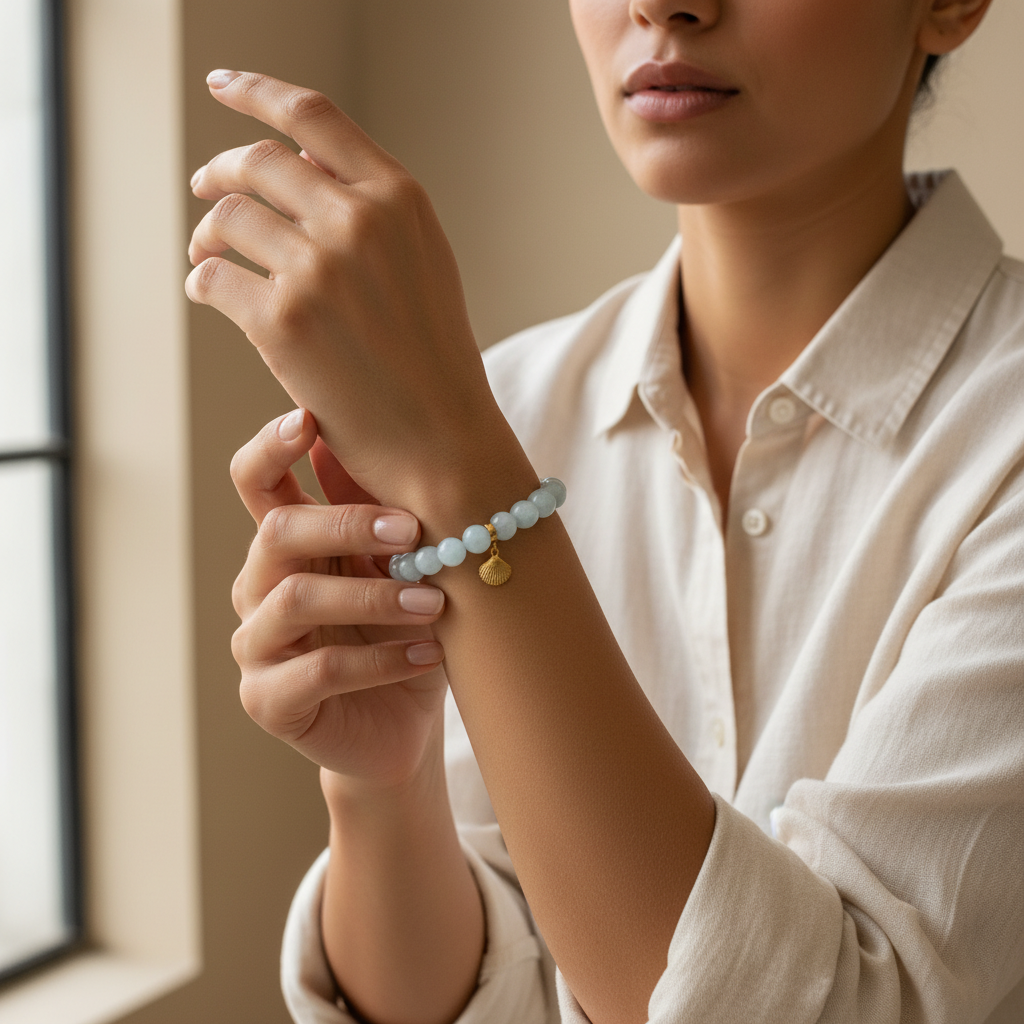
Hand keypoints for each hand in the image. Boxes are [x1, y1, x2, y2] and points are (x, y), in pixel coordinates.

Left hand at [186, 71, 514, 507]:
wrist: (443, 440)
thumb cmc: (432, 358)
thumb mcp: (421, 263)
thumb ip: (371, 207)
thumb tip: (299, 158)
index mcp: (399, 200)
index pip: (313, 117)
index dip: (256, 92)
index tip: (221, 83)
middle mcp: (359, 222)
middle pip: (258, 162)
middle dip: (218, 172)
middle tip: (205, 190)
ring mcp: (320, 270)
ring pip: (227, 218)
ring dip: (206, 235)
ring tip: (206, 256)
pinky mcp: (282, 322)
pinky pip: (212, 277)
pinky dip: (201, 281)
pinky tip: (208, 292)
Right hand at [230, 407, 449, 785]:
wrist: (405, 725)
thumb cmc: (403, 633)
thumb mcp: (400, 567)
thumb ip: (380, 510)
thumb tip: (371, 433)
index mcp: (288, 543)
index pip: (256, 482)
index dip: (272, 447)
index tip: (309, 420)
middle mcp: (260, 586)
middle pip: (278, 532)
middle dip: (347, 523)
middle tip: (412, 529)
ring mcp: (258, 645)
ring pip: (297, 600)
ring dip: (374, 597)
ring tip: (434, 604)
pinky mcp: (269, 700)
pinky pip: (320, 672)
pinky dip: (382, 661)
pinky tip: (430, 654)